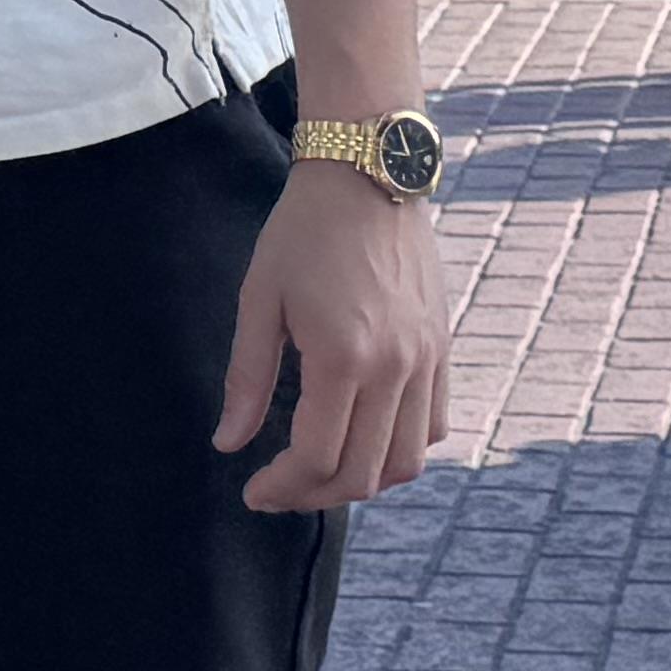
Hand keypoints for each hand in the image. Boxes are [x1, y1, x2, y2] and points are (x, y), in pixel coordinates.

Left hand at [216, 165, 449, 512]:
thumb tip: (229, 444)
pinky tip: (363, 438)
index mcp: (343, 356)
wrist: (368, 175)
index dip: (282, 488)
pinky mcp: (441, 349)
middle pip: (363, 473)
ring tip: (319, 471)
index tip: (252, 490)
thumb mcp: (259, 299)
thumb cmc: (303, 232)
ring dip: (362, 480)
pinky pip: (433, 426)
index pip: (318, 458)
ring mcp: (426, 360)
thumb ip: (246, 379)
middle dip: (314, 495)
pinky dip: (400, 450)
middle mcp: (395, 367)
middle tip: (278, 489)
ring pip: (407, 461)